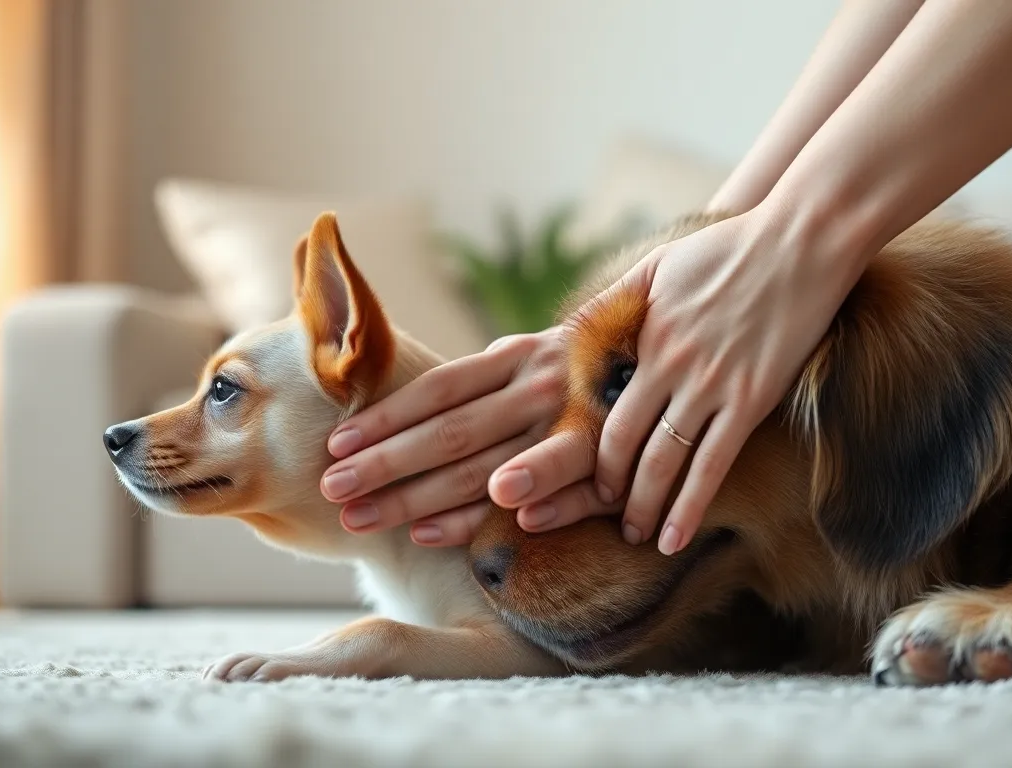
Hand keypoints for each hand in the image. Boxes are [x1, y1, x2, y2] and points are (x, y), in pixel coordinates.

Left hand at [321, 327, 607, 545]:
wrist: (678, 378)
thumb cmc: (584, 377)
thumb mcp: (533, 358)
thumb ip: (479, 381)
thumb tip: (391, 407)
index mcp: (520, 355)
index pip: (441, 388)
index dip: (386, 416)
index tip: (336, 443)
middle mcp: (545, 387)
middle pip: (453, 431)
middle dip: (387, 463)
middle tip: (333, 489)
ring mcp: (575, 429)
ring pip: (486, 471)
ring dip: (419, 499)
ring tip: (364, 518)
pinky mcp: (607, 470)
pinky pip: (534, 502)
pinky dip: (487, 517)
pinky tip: (435, 534)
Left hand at [492, 205, 863, 554]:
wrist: (801, 240)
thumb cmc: (727, 249)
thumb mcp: (653, 265)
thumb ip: (612, 304)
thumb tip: (564, 338)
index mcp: (640, 334)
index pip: (593, 403)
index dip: (573, 444)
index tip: (566, 469)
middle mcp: (667, 364)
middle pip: (619, 442)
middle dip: (602, 485)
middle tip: (596, 512)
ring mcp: (710, 385)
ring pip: (662, 462)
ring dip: (641, 506)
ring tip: (632, 535)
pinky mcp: (751, 400)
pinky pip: (712, 466)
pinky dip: (689, 508)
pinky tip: (675, 538)